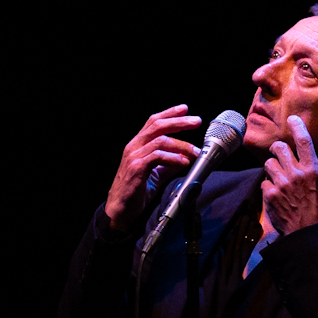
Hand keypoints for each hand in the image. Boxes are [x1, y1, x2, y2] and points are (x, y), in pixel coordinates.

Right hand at [105, 105, 201, 232]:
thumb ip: (169, 163)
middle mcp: (134, 147)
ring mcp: (133, 157)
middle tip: (197, 121)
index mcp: (138, 145)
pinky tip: (184, 162)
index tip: (185, 108)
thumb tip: (186, 157)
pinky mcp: (136, 168)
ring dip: (182, 144)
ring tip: (196, 151)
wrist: (120, 209)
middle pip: (157, 126)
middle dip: (179, 122)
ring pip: (160, 141)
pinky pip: (157, 157)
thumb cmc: (137, 190)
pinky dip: (173, 158)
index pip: (153, 122)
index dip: (169, 113)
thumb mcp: (156, 173)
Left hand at [262, 115, 317, 235]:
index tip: (292, 119)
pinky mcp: (269, 196)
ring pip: (269, 163)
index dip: (297, 126)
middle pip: (279, 148)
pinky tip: (276, 192)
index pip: (304, 141)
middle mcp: (295, 174)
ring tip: (278, 175)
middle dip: (279, 148)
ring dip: (273, 166)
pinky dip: (269, 185)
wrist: (309, 238)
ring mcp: (280, 185)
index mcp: (313, 171)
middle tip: (281, 153)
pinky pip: (264, 182)